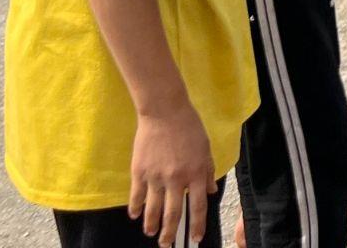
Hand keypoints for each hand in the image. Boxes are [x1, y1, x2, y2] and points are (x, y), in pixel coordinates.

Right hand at [128, 101, 213, 246]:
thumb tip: (210, 192)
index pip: (198, 207)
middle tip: (166, 245)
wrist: (164, 111)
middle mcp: (176, 179)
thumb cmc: (189, 127)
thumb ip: (207, 171)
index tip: (195, 239)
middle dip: (170, 233)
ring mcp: (156, 177)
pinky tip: (135, 216)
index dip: (197, 225)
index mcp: (195, 173)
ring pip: (153, 209)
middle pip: (173, 214)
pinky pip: (137, 196)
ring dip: (152, 225)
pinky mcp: (139, 172)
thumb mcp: (205, 148)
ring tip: (151, 234)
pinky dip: (136, 208)